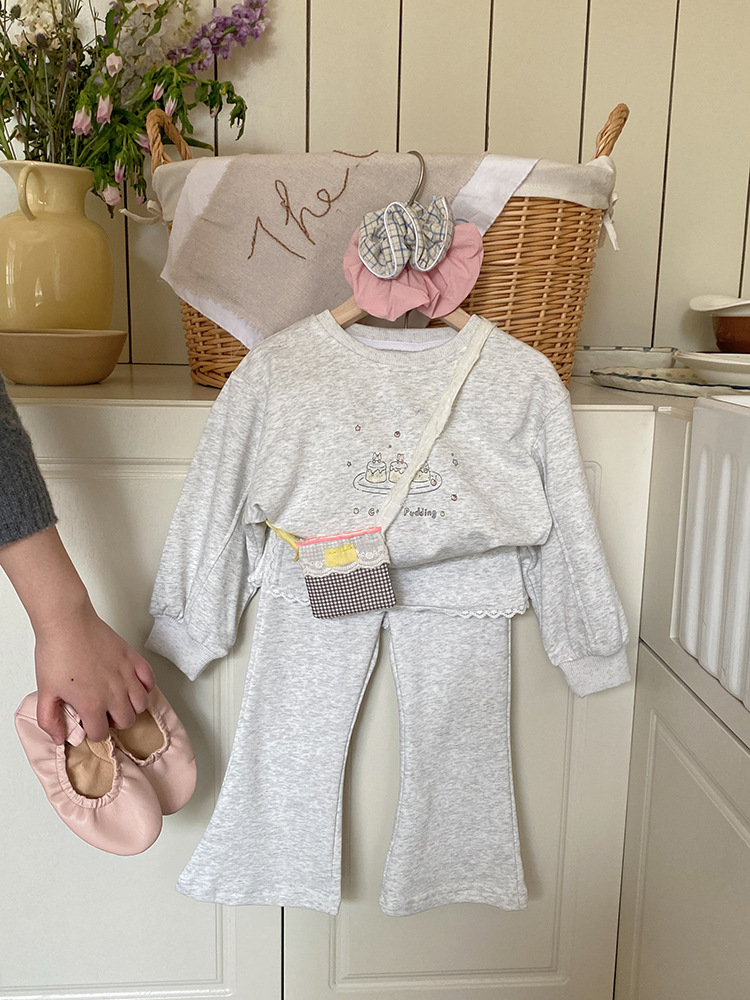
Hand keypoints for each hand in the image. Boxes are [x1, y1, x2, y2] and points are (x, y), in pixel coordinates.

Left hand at [1, 527, 154, 743]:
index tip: (86, 723)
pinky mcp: (133, 659)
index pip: (100, 733)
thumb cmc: (55, 654)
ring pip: (142, 705)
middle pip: (126, 721)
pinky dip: (145, 687)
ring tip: (118, 701)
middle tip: (102, 712)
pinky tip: (132, 685)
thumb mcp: (44, 691)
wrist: (67, 623)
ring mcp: (127, 676)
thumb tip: (60, 738)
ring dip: (131, 707)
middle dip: (114, 722)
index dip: (92, 732)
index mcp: (92, 704)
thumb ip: (49, 720)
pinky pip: (150, 681)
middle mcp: (114, 693)